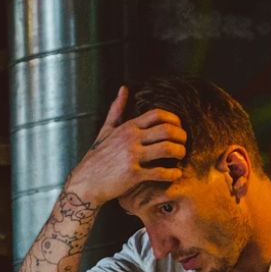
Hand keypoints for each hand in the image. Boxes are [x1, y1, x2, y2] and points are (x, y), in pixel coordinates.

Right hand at [66, 87, 187, 203]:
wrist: (86, 182)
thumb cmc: (97, 157)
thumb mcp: (106, 130)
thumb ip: (117, 110)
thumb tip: (123, 89)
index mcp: (128, 127)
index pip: (157, 114)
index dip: (173, 120)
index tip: (178, 128)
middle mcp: (131, 138)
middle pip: (167, 130)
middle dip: (181, 136)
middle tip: (183, 143)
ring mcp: (132, 156)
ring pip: (167, 149)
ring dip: (180, 152)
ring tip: (181, 156)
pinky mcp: (133, 174)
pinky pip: (160, 172)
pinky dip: (173, 173)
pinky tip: (176, 174)